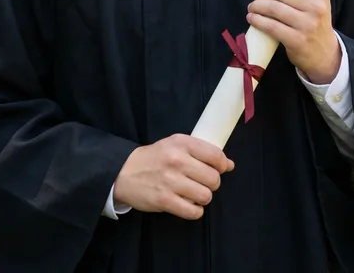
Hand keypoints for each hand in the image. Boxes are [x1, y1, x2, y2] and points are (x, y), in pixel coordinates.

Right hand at [113, 134, 234, 219]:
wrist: (124, 171)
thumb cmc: (155, 157)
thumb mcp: (176, 145)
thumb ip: (202, 152)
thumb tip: (229, 165)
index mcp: (182, 143)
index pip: (216, 155)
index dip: (222, 165)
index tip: (217, 169)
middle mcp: (177, 160)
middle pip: (213, 178)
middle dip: (212, 183)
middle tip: (201, 182)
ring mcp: (171, 181)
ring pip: (205, 196)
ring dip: (203, 198)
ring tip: (194, 194)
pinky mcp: (164, 200)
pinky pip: (193, 212)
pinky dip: (195, 210)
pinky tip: (187, 204)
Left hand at [247, 0, 340, 84]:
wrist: (324, 53)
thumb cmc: (312, 20)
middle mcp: (317, 7)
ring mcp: (308, 24)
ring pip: (273, 8)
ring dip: (256, 5)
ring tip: (252, 7)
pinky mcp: (297, 40)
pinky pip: (271, 26)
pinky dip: (257, 20)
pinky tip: (252, 18)